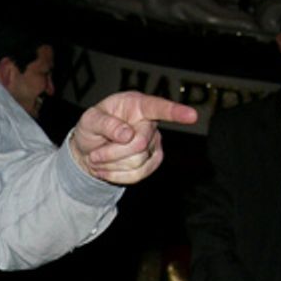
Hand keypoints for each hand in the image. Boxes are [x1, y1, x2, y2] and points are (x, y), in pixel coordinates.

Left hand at [71, 93, 195, 184]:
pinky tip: (106, 170)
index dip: (175, 112)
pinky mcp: (152, 161)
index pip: (158, 107)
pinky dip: (116, 176)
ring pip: (137, 162)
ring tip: (99, 159)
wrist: (88, 151)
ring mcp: (154, 143)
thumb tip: (127, 134)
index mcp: (136, 105)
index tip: (192, 116)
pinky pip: (137, 175)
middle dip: (112, 153)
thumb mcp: (89, 120)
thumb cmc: (91, 129)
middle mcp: (149, 122)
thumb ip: (105, 123)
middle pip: (139, 143)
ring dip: (111, 165)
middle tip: (94, 154)